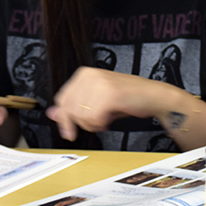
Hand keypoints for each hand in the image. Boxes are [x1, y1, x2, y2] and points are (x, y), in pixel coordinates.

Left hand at [46, 67, 167, 140]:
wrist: (153, 96)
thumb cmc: (127, 98)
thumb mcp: (96, 101)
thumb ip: (74, 106)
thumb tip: (52, 113)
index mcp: (84, 73)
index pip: (62, 100)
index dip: (65, 119)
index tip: (69, 131)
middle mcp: (90, 75)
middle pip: (69, 110)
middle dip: (81, 123)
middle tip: (97, 122)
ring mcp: (99, 83)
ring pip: (81, 116)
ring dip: (93, 124)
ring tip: (107, 117)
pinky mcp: (109, 94)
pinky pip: (94, 118)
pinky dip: (102, 124)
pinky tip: (111, 118)